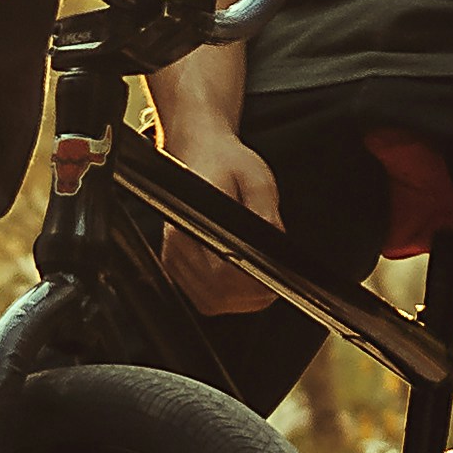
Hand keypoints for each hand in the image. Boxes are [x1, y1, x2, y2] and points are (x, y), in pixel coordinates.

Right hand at [162, 125, 283, 314]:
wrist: (199, 150)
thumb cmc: (224, 160)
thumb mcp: (255, 177)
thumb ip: (265, 211)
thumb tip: (275, 244)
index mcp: (190, 222)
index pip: (221, 274)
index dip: (251, 283)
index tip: (274, 278)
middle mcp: (176, 246)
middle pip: (216, 296)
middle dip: (251, 297)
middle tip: (277, 284)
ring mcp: (175, 260)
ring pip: (210, 302)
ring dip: (240, 301)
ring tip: (264, 284)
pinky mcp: (178, 267)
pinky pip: (204, 298)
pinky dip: (227, 298)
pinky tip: (244, 283)